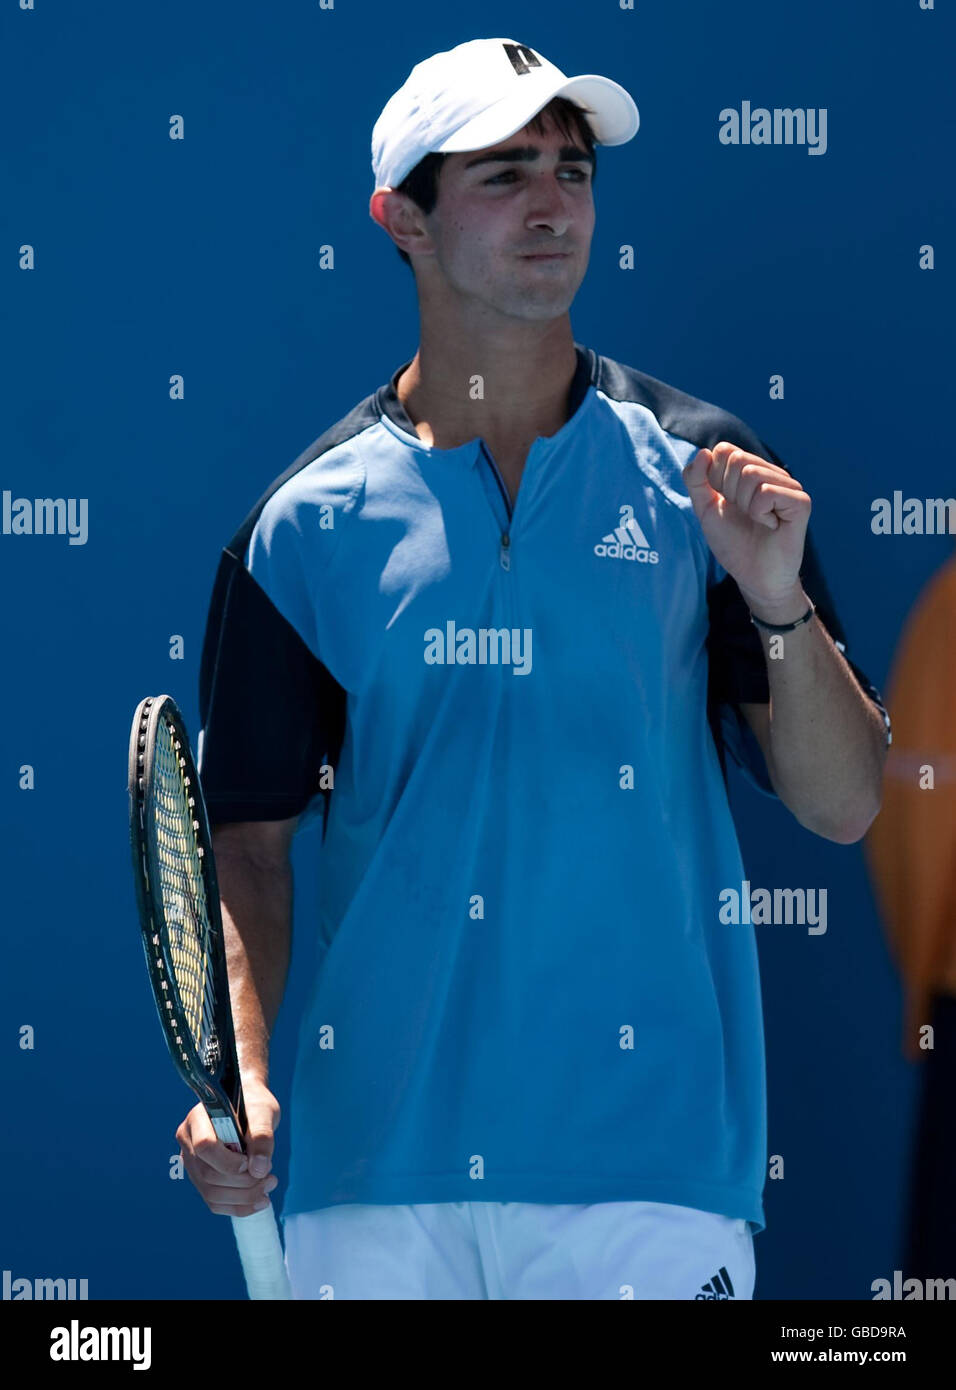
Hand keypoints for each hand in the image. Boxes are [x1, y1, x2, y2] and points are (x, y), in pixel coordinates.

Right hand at [176, 1078, 280, 1217]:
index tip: (253, 1161)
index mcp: (198, 1119)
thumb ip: (262, 1137)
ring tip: (269, 1186)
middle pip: (208, 1174)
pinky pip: (214, 1201)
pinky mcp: (200, 1177)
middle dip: (243, 1183)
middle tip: (272, 1178)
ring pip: (211, 1193)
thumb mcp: (263, 1112)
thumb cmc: (254, 1104)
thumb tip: (259, 1171)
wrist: (249, 1106)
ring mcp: (191, 1162)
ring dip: (243, 1198)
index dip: (229, 1162)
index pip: (204, 1146)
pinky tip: (259, 1201)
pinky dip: (238, 1206)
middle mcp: (188, 1141)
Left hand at [682, 443, 810, 615]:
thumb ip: (696, 481)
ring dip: (745, 505)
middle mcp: (772, 473)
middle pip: (737, 459)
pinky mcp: (801, 502)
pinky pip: (767, 492)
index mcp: (750, 470)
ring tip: (757, 520)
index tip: (725, 502)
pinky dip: (760, 513)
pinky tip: (771, 526)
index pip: (724, 450)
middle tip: (743, 514)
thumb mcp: (705, 510)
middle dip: (729, 492)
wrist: (754, 577)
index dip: (715, 478)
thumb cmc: (733, 544)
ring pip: (752, 475)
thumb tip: (704, 451)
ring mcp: (789, 486)